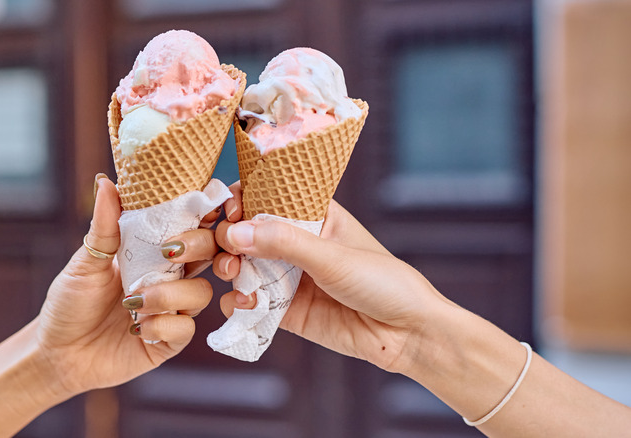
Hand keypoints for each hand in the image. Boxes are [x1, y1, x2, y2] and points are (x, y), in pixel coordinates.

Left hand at [36, 174, 217, 394]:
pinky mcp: (168, 341)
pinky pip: (185, 329)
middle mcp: (170, 278)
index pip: (191, 227)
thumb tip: (106, 182)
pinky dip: (162, 326)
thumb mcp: (85, 262)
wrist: (57, 354)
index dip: (205, 215)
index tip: (203, 208)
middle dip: (198, 247)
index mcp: (153, 252)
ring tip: (133, 302)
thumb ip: (104, 226)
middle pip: (210, 254)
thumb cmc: (70, 303)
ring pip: (201, 293)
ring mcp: (172, 310)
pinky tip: (135, 329)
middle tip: (169, 252)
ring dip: (168, 295)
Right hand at [213, 182, 447, 371]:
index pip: (270, 196)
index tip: (231, 209)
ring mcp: (291, 277)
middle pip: (249, 231)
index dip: (244, 198)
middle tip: (228, 247)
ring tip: (232, 273)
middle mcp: (299, 244)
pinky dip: (239, 302)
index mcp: (316, 216)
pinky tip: (244, 304)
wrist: (408, 336)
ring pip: (244, 266)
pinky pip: (251, 302)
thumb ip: (284, 242)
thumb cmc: (383, 282)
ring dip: (229, 267)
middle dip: (230, 237)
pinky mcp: (286, 311)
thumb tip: (236, 231)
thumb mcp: (333, 256)